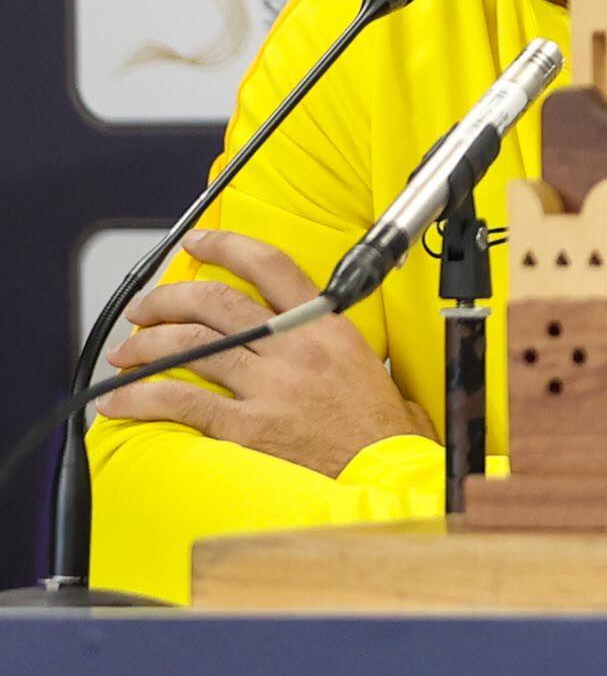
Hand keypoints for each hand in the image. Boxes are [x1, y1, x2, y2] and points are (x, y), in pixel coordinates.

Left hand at [96, 227, 433, 477]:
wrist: (382, 467)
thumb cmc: (377, 420)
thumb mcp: (361, 355)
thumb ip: (327, 334)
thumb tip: (307, 323)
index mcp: (323, 323)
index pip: (270, 265)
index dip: (227, 246)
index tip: (199, 242)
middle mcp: (292, 347)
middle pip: (217, 302)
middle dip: (168, 299)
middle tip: (144, 308)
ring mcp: (268, 386)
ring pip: (191, 346)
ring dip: (146, 344)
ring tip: (125, 351)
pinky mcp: (246, 426)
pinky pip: (182, 403)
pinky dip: (142, 399)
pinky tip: (120, 400)